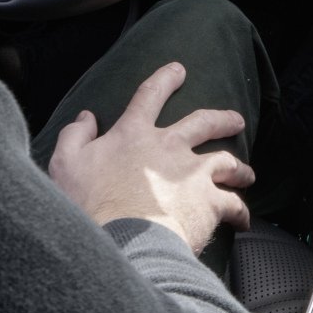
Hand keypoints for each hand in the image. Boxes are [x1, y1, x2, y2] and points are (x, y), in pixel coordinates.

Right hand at [46, 61, 254, 252]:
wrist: (121, 243)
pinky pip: (235, 204)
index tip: (178, 70)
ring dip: (239, 168)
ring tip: (246, 174)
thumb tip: (86, 116)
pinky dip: (241, 211)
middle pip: (203, 122)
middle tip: (236, 119)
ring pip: (227, 161)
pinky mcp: (210, 203)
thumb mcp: (66, 163)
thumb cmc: (89, 206)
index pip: (150, 96)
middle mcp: (169, 147)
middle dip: (222, 119)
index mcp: (134, 134)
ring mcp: (193, 173)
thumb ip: (75, 135)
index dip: (165, 80)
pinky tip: (243, 219)